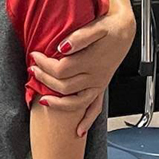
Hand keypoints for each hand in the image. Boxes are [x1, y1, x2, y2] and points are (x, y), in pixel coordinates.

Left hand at [30, 10, 134, 136]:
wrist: (126, 30)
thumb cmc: (111, 27)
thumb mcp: (96, 27)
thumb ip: (79, 37)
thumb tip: (62, 47)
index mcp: (91, 61)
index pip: (60, 69)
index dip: (44, 64)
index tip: (34, 56)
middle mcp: (95, 76)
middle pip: (64, 86)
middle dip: (44, 80)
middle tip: (32, 70)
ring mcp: (99, 84)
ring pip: (76, 102)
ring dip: (58, 104)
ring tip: (42, 100)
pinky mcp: (101, 87)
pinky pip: (95, 108)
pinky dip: (87, 121)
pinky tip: (78, 131)